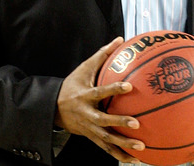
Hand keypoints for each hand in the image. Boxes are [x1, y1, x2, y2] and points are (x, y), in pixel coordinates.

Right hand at [54, 37, 144, 162]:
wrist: (53, 108)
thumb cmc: (73, 85)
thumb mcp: (84, 69)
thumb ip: (102, 55)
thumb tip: (120, 39)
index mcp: (85, 96)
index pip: (101, 92)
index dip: (114, 89)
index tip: (129, 87)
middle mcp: (87, 114)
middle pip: (104, 121)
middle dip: (119, 123)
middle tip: (137, 123)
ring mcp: (88, 128)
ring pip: (106, 139)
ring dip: (123, 145)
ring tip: (141, 148)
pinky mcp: (91, 137)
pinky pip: (106, 149)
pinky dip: (120, 155)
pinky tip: (135, 160)